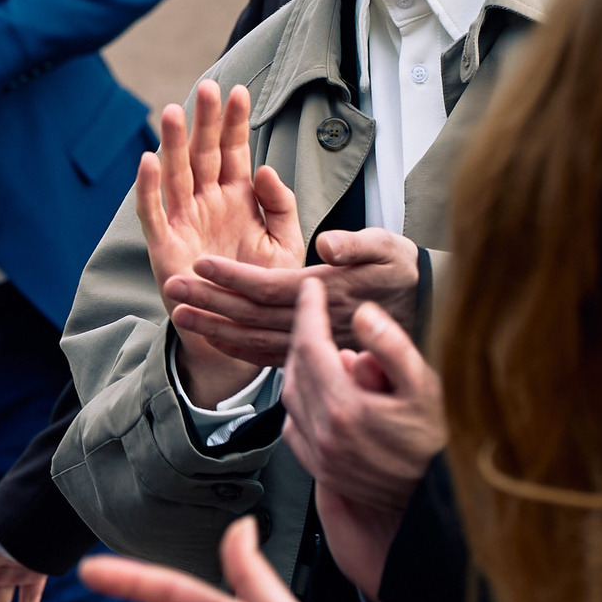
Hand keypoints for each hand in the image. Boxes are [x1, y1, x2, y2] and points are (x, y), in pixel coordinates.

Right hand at [133, 81, 303, 403]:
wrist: (241, 334)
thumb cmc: (263, 287)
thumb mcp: (286, 244)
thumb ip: (281, 206)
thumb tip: (265, 169)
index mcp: (236, 198)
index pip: (234, 152)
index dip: (235, 123)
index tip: (240, 91)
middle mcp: (206, 203)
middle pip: (203, 154)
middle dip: (205, 121)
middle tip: (208, 88)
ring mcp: (183, 222)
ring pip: (176, 174)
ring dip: (174, 144)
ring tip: (175, 112)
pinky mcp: (164, 246)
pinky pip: (152, 212)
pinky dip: (148, 188)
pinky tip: (148, 161)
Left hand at [164, 226, 418, 370]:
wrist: (429, 311)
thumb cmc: (404, 272)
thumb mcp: (390, 248)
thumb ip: (358, 244)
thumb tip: (329, 245)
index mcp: (329, 292)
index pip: (269, 286)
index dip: (232, 276)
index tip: (201, 262)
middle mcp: (317, 324)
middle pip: (252, 314)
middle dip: (210, 300)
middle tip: (171, 286)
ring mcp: (316, 345)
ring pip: (255, 339)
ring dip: (215, 327)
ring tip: (178, 314)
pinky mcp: (316, 356)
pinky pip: (270, 356)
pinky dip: (239, 349)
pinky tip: (215, 340)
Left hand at [278, 279, 443, 599]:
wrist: (439, 498)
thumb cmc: (440, 442)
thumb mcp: (426, 388)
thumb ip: (393, 348)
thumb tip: (362, 315)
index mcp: (346, 409)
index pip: (311, 346)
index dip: (308, 311)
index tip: (311, 288)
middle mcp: (325, 434)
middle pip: (296, 369)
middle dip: (302, 334)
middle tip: (313, 310)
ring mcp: (320, 455)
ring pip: (290, 396)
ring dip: (298, 366)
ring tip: (319, 346)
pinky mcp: (321, 470)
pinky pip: (293, 426)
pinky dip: (299, 400)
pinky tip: (319, 389)